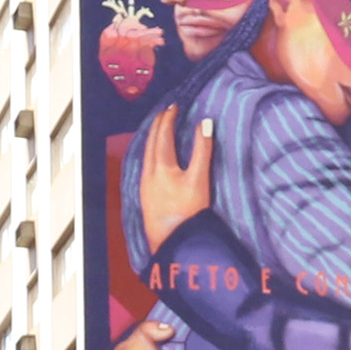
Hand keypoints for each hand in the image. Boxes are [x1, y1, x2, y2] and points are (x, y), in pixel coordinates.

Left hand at [138, 106, 213, 256]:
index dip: (169, 119)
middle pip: (151, 143)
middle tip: (165, 113)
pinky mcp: (145, 196)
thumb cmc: (188, 212)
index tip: (174, 107)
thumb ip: (202, 149)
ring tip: (159, 130)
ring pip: (146, 154)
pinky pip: (145, 166)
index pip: (163, 135)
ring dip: (153, 139)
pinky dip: (150, 153)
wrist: (172, 242)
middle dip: (158, 126)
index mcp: (161, 166)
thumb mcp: (199, 179)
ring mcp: (145, 186)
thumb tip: (205, 123)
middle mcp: (149, 173)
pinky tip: (154, 158)